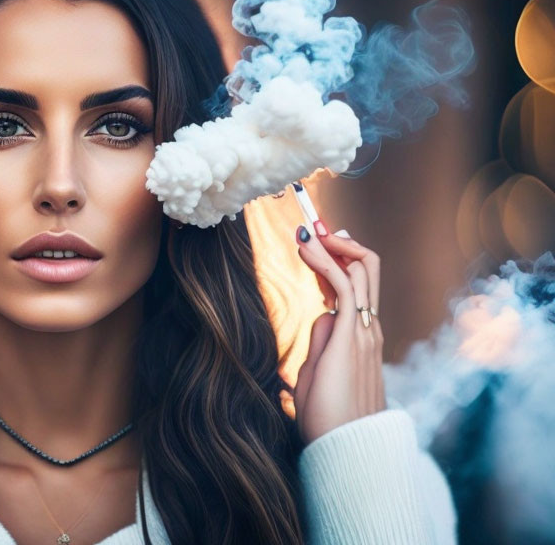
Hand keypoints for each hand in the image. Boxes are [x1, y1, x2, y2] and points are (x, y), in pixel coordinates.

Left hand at [292, 224, 385, 444]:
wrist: (343, 448)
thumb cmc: (327, 419)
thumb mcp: (318, 372)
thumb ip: (321, 341)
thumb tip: (321, 316)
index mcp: (360, 338)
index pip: (355, 287)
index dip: (334, 262)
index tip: (312, 245)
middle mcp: (367, 329)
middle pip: (366, 270)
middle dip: (341, 243)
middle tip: (316, 227)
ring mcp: (363, 331)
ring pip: (361, 270)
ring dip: (333, 244)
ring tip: (307, 231)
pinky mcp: (351, 336)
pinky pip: (346, 287)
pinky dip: (327, 260)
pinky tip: (308, 247)